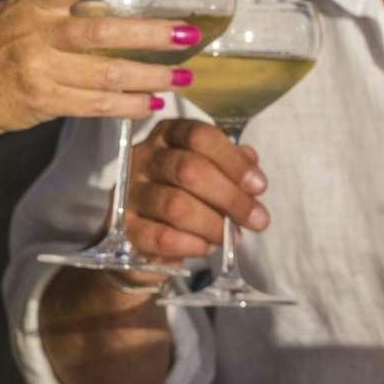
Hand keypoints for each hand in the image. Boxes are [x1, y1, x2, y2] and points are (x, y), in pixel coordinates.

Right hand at [0, 0, 200, 145]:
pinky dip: (129, 104)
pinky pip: (96, 105)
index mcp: (31, 3)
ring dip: (151, 76)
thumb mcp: (17, 11)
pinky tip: (154, 101)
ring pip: (106, 74)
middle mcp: (36, 34)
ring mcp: (40, 70)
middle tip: (188, 33)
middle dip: (150, 34)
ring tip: (184, 76)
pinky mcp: (45, 102)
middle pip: (101, 33)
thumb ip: (58, 5)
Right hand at [123, 119, 270, 260]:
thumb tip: (253, 174)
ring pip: (176, 205)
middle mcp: (144, 158)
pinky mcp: (125, 229)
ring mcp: (130, 193)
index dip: (233, 161)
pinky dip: (193, 244)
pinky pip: (163, 237)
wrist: (146, 237)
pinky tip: (206, 247)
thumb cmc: (184, 196)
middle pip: (189, 170)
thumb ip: (232, 169)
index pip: (199, 136)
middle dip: (230, 197)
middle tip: (257, 219)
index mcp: (168, 137)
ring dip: (213, 224)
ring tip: (232, 236)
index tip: (258, 186)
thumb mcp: (211, 175)